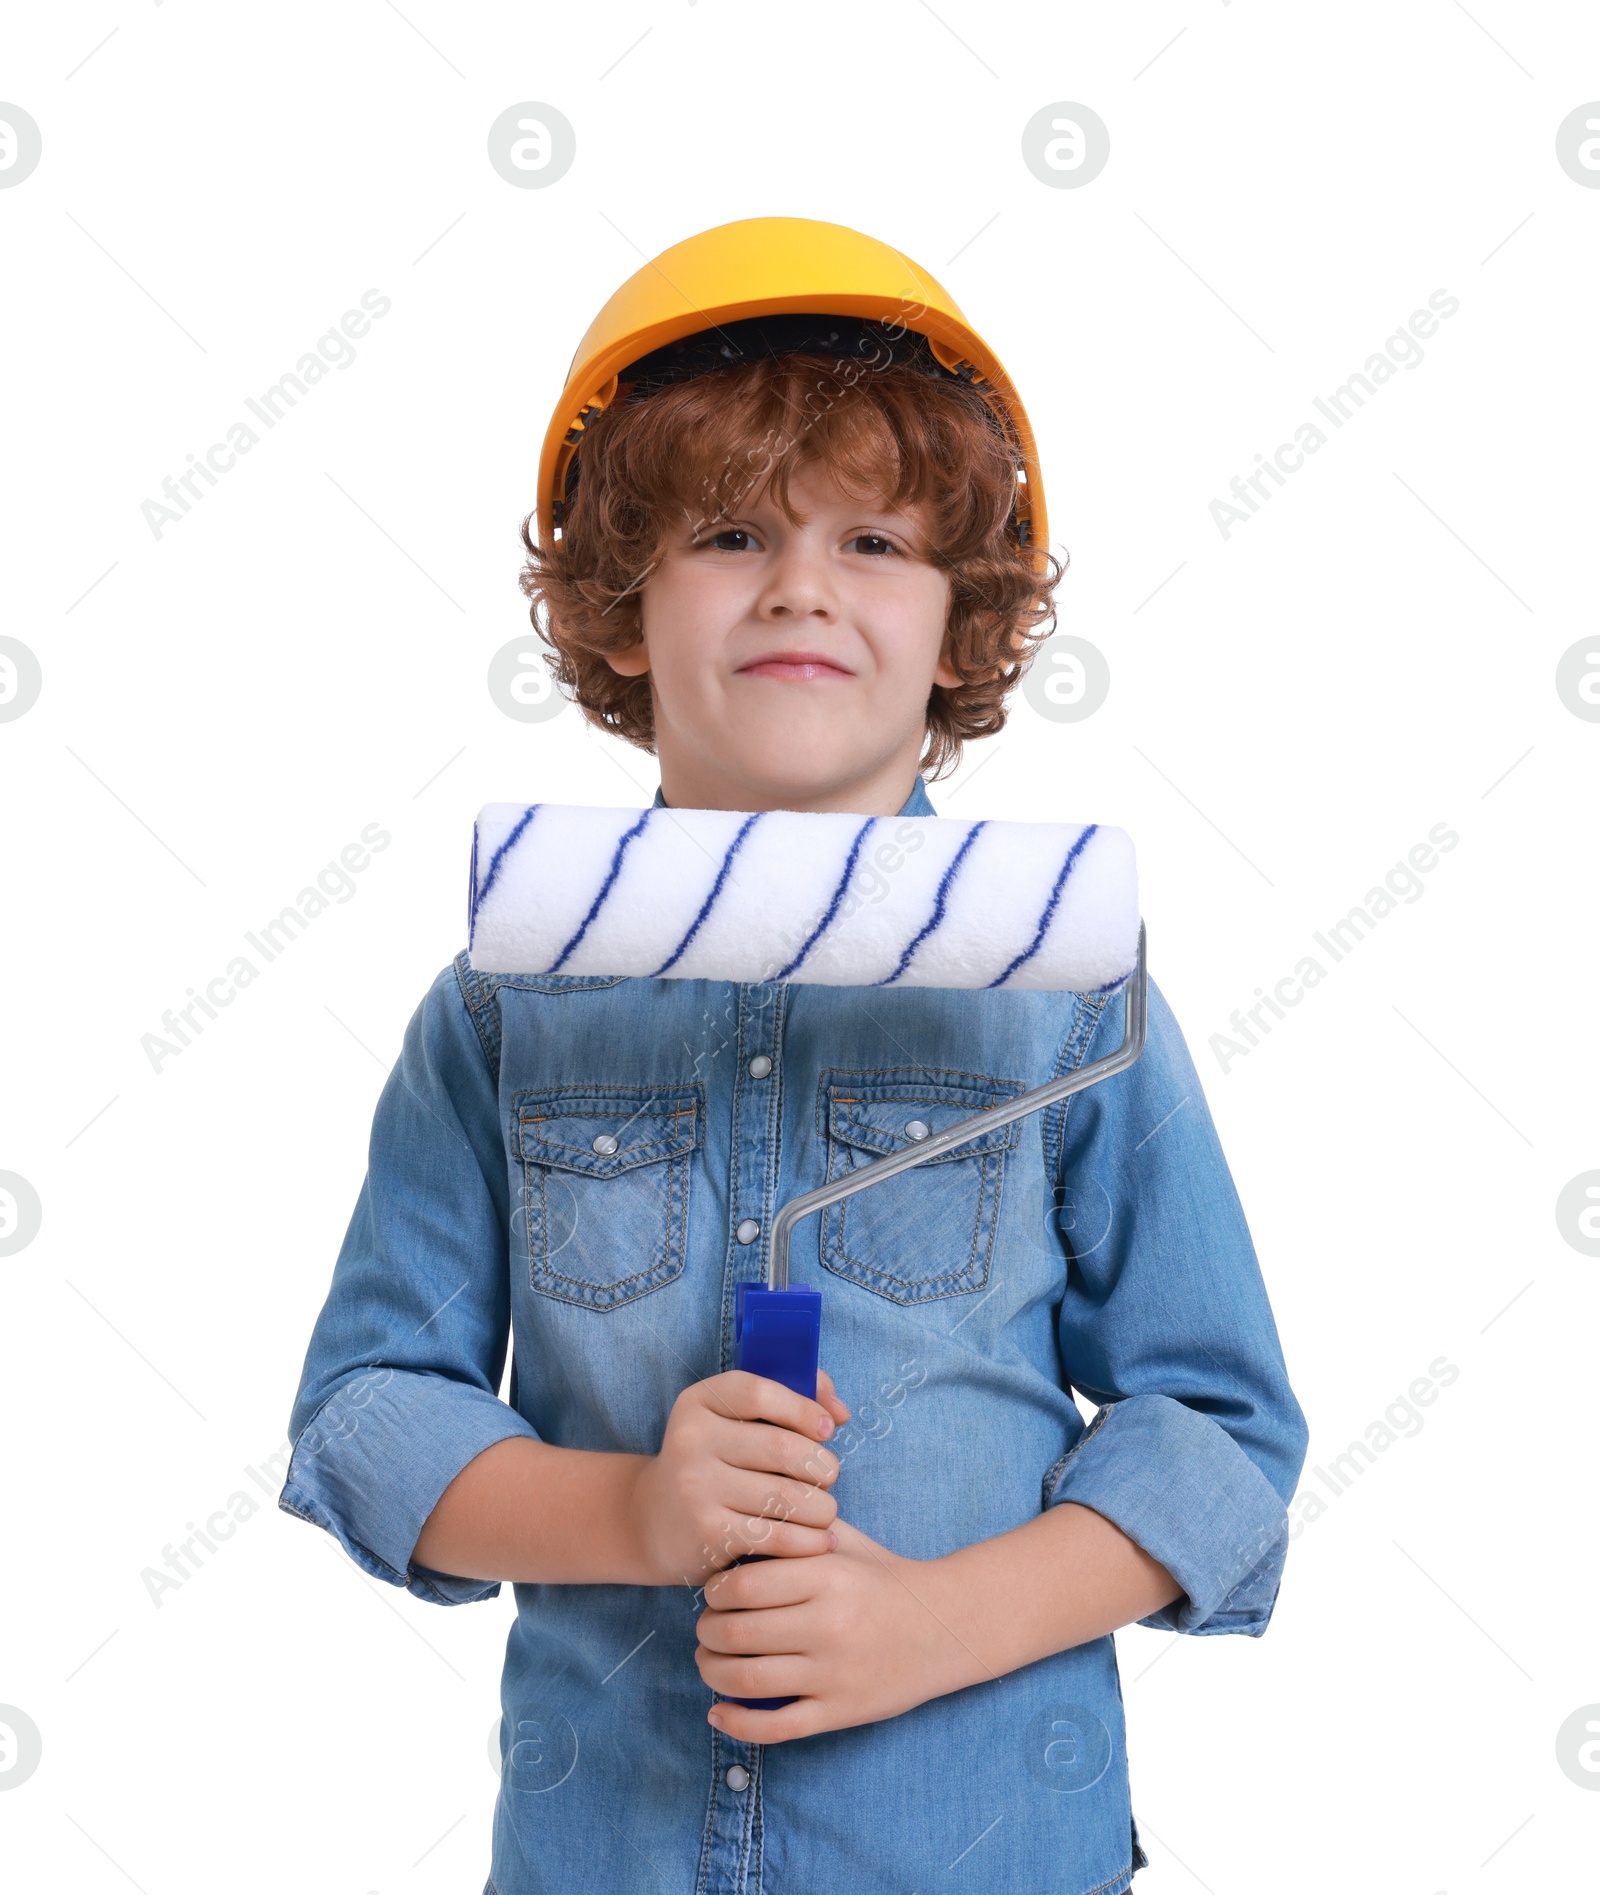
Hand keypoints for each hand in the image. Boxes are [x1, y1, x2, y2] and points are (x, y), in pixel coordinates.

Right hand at [626, 1368, 850, 1586]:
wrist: (653, 1520)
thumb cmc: (715, 1461)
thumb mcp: (734, 1419)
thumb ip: (790, 1397)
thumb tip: (839, 1411)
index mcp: (699, 1402)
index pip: (760, 1393)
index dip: (803, 1408)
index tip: (827, 1429)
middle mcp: (690, 1440)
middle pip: (782, 1447)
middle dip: (822, 1465)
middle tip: (828, 1477)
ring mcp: (695, 1488)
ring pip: (786, 1496)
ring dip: (822, 1507)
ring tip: (826, 1511)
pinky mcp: (707, 1533)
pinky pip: (777, 1536)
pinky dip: (810, 1541)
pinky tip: (820, 1541)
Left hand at [695, 1517, 978, 1741]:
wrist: (948, 1626)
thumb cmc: (886, 1578)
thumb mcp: (847, 1542)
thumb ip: (797, 1531)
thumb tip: (738, 1527)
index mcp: (828, 1577)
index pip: (745, 1585)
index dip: (715, 1592)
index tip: (713, 1594)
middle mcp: (829, 1625)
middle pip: (738, 1634)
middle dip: (708, 1633)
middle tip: (705, 1629)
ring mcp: (835, 1674)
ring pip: (748, 1682)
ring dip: (713, 1673)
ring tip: (708, 1662)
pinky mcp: (842, 1712)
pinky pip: (777, 1727)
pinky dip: (738, 1724)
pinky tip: (718, 1713)